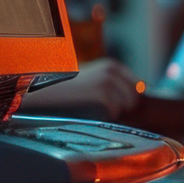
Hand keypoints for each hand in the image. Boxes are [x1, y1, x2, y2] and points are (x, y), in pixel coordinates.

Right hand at [24, 58, 139, 117]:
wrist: (46, 89)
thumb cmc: (68, 86)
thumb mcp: (92, 76)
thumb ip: (112, 81)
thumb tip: (136, 95)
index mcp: (111, 65)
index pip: (137, 84)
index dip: (131, 97)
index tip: (123, 105)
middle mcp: (112, 71)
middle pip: (134, 96)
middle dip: (125, 107)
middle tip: (110, 112)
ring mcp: (107, 83)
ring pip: (125, 106)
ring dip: (115, 112)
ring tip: (97, 110)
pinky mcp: (101, 95)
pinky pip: (114, 112)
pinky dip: (106, 116)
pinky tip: (92, 113)